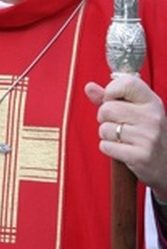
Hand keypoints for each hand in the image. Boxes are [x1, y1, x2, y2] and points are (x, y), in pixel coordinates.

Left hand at [85, 75, 166, 198]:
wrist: (166, 164)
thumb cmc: (148, 134)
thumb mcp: (137, 110)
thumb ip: (111, 98)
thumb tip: (89, 87)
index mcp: (151, 102)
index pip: (126, 83)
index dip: (111, 91)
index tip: (111, 100)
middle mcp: (152, 117)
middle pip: (107, 108)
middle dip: (104, 117)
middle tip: (115, 123)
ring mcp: (147, 137)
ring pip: (104, 128)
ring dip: (106, 134)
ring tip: (120, 137)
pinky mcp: (140, 156)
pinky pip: (106, 146)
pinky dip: (108, 148)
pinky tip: (121, 148)